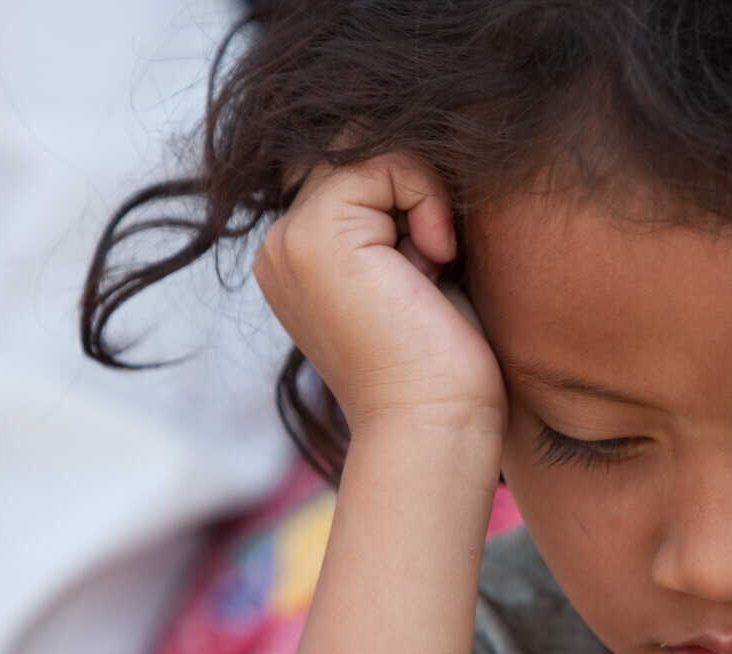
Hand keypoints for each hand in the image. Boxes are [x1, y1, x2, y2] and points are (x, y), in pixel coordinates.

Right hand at [254, 153, 504, 439]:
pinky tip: (437, 258)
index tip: (442, 261)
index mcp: (304, 259)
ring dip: (422, 196)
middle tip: (439, 263)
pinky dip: (425, 195)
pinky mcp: (316, 236)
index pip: (358, 172)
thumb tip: (428, 150)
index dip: (413, 195)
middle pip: (358, 153)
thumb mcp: (425, 275)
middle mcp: (283, 247)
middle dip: (414, 190)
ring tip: (434, 267)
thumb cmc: (448, 368)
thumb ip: (405, 218)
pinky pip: (381, 161)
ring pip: (368, 151)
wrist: (437, 425)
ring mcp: (291, 241)